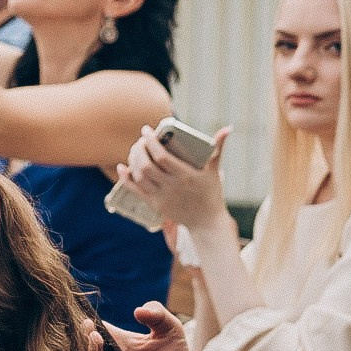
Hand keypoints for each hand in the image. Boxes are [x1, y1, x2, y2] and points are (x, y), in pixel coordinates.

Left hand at [116, 123, 232, 230]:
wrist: (207, 222)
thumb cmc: (211, 193)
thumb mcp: (215, 170)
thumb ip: (218, 148)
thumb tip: (228, 128)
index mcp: (186, 176)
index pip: (162, 157)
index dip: (151, 142)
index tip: (146, 131)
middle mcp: (172, 187)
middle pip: (146, 166)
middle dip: (139, 150)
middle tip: (141, 140)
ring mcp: (162, 198)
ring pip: (139, 177)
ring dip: (133, 161)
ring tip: (136, 150)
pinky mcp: (155, 205)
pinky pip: (136, 191)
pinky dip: (126, 179)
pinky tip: (122, 167)